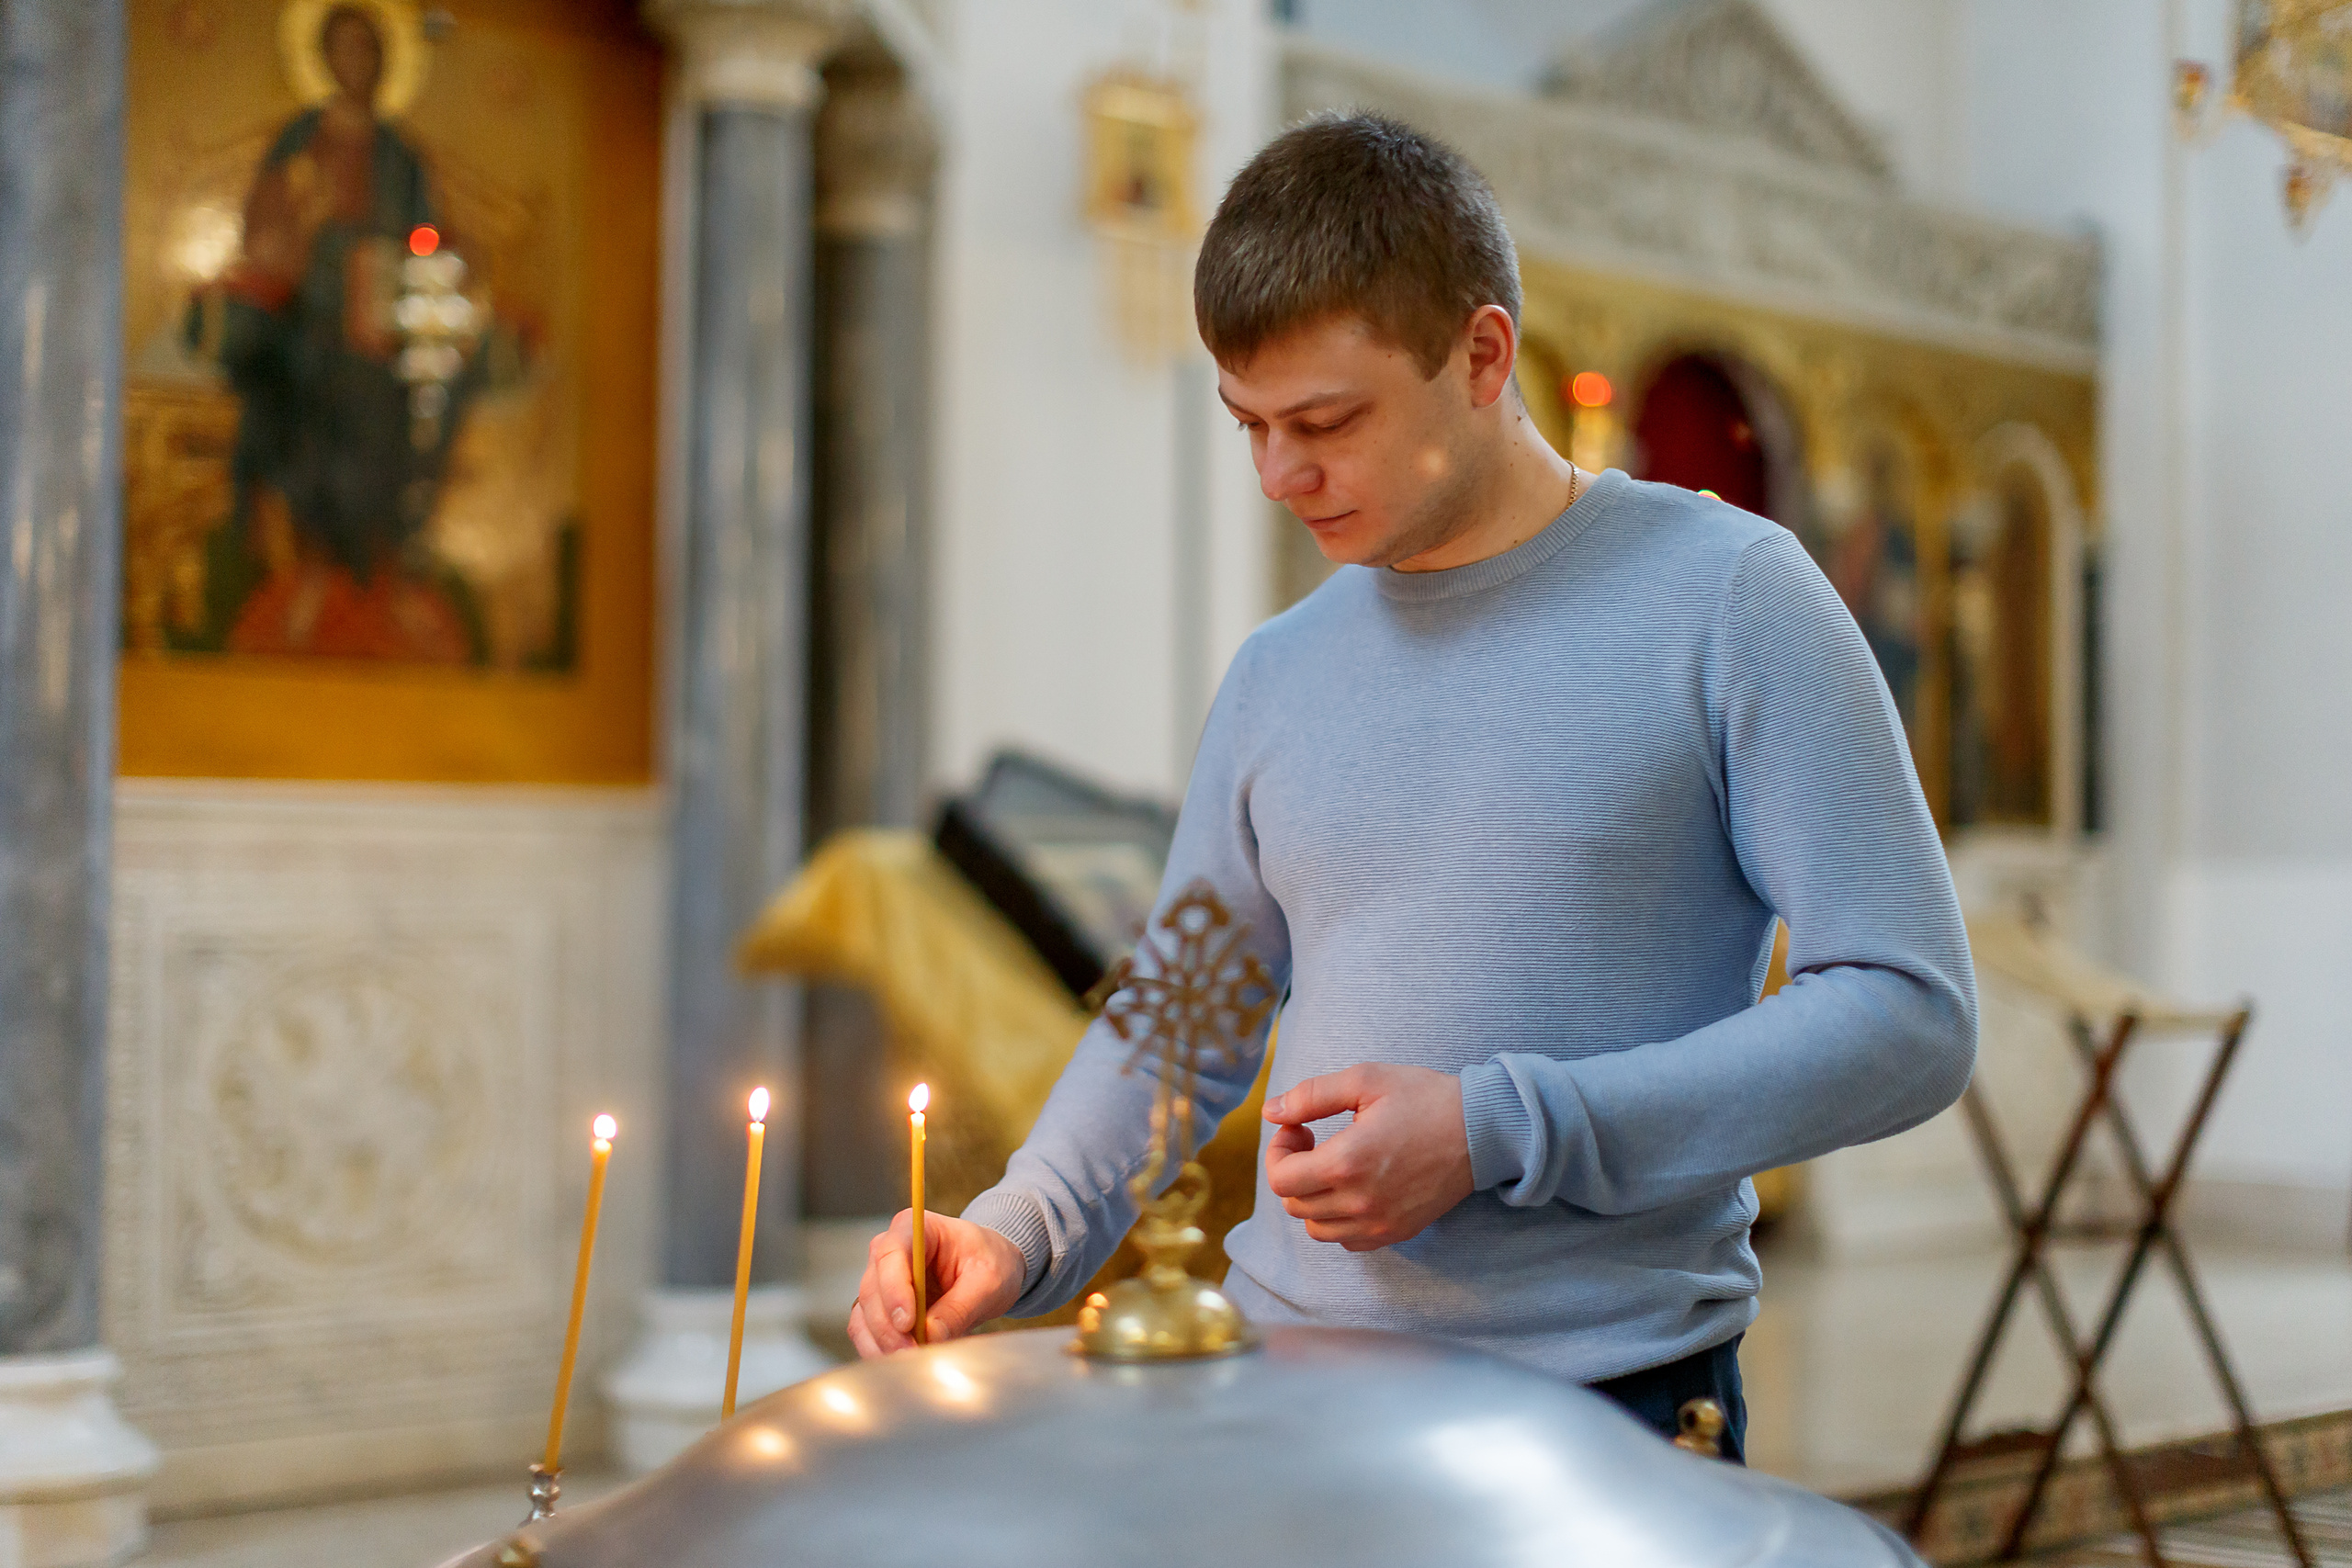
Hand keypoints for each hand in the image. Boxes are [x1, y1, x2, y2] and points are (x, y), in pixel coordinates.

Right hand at [846, 1209, 1025, 1357]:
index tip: (908, 1323)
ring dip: (882, 1342)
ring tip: (912, 1361)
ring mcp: (880, 1279)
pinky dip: (879, 1348)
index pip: (891, 1254)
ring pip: (864, 1313)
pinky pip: (867, 1330)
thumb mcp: (989, 1281)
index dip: (894, 1290)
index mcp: (915, 1228)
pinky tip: (901, 1362)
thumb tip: (931, 1336)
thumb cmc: (991, 1260)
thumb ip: (960, 1307)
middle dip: (889, 1327)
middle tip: (914, 1353)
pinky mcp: (881, 1306)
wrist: (990, 1267)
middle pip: (872, 1289)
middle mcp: (888, 1250)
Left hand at [1262, 1064, 1475, 1251]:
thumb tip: (1271, 1111)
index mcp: (1347, 1163)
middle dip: (1292, 1170)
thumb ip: (1311, 1096)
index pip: (1281, 1180)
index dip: (1278, 1151)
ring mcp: (1379, 1223)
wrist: (1482, 1130)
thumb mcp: (1366, 1080)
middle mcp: (1359, 1203)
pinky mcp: (1396, 1232)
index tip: (1298, 1128)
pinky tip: (1353, 1188)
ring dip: (1312, 1198)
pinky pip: (1346, 1240)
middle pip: (1294, 1205)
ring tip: (1331, 1166)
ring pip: (1316, 1228)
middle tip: (1312, 1140)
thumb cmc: (1425, 1098)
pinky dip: (1338, 1220)